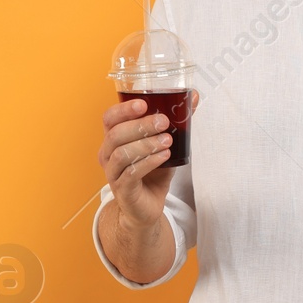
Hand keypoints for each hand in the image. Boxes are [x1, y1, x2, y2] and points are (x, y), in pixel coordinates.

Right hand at [96, 90, 198, 226]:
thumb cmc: (152, 172)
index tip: (144, 103)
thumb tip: (194, 96)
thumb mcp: (164, 144)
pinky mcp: (122, 189)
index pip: (109, 118)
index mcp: (113, 139)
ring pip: (121, 154)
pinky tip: (164, 156)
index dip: (123, 109)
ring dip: (146, 144)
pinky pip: (131, 173)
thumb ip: (176, 121)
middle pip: (115, 134)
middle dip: (141, 125)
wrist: (147, 206)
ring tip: (167, 141)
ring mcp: (112, 173)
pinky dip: (149, 162)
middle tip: (164, 122)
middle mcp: (107, 154)